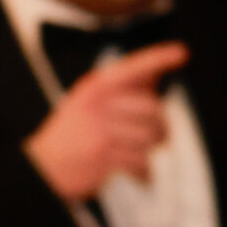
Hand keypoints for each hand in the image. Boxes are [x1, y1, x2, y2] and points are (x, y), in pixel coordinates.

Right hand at [24, 42, 189, 202]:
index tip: (182, 52)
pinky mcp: (104, 158)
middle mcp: (99, 104)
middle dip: (162, 126)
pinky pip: (141, 163)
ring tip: (143, 152)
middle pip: (152, 109)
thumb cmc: (73, 133)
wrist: (43, 167)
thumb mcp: (89, 101)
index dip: (159, 57)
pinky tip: (140, 173)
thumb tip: (156, 73)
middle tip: (161, 135)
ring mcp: (101, 130)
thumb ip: (120, 89)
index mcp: (96, 87)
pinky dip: (145, 173)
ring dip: (152, 149)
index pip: (133, 67)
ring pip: (150, 137)